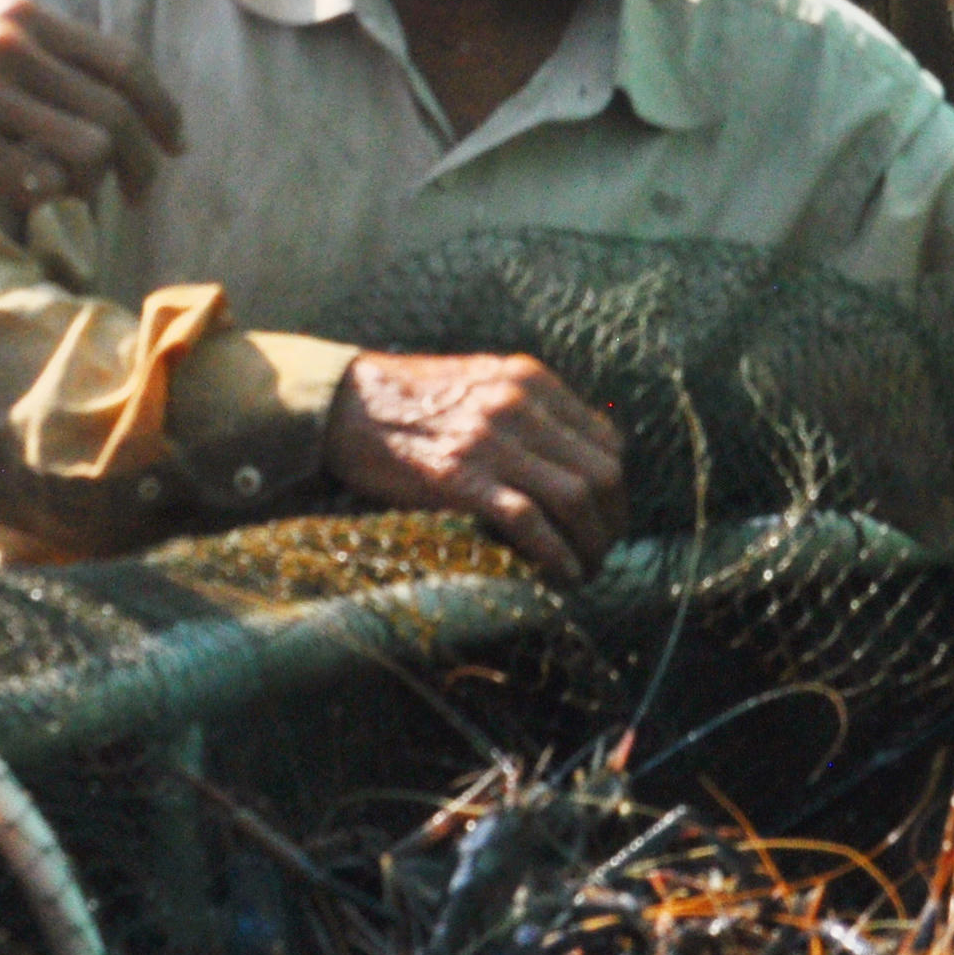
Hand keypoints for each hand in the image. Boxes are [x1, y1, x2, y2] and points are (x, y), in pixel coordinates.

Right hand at [0, 0, 180, 211]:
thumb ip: (37, 58)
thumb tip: (109, 103)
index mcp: (21, 18)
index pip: (123, 62)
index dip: (162, 108)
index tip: (175, 142)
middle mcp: (9, 46)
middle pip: (116, 111)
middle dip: (144, 161)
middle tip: (145, 193)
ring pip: (88, 149)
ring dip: (94, 184)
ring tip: (76, 195)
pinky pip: (36, 180)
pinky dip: (45, 197)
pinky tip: (28, 195)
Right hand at [323, 351, 624, 583]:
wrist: (338, 403)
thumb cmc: (406, 401)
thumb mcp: (478, 383)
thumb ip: (525, 410)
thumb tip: (565, 463)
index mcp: (528, 380)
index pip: (607, 440)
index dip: (615, 487)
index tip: (605, 516)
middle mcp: (518, 405)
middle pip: (603, 473)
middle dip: (612, 521)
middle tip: (602, 551)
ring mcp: (490, 441)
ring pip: (576, 499)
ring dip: (591, 545)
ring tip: (585, 570)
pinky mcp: (459, 478)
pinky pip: (530, 522)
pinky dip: (555, 554)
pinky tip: (560, 575)